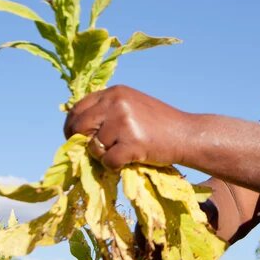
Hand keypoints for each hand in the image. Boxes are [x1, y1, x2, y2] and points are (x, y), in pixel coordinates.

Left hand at [63, 85, 191, 169]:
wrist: (188, 134)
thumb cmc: (159, 124)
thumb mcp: (131, 105)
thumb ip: (107, 110)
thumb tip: (75, 129)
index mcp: (114, 92)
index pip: (77, 108)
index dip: (71, 126)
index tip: (75, 138)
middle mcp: (116, 102)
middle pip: (79, 126)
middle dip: (81, 143)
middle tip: (93, 152)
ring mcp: (124, 122)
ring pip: (94, 147)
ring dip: (104, 156)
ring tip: (123, 152)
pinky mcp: (132, 142)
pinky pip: (108, 161)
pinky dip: (115, 167)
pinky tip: (129, 160)